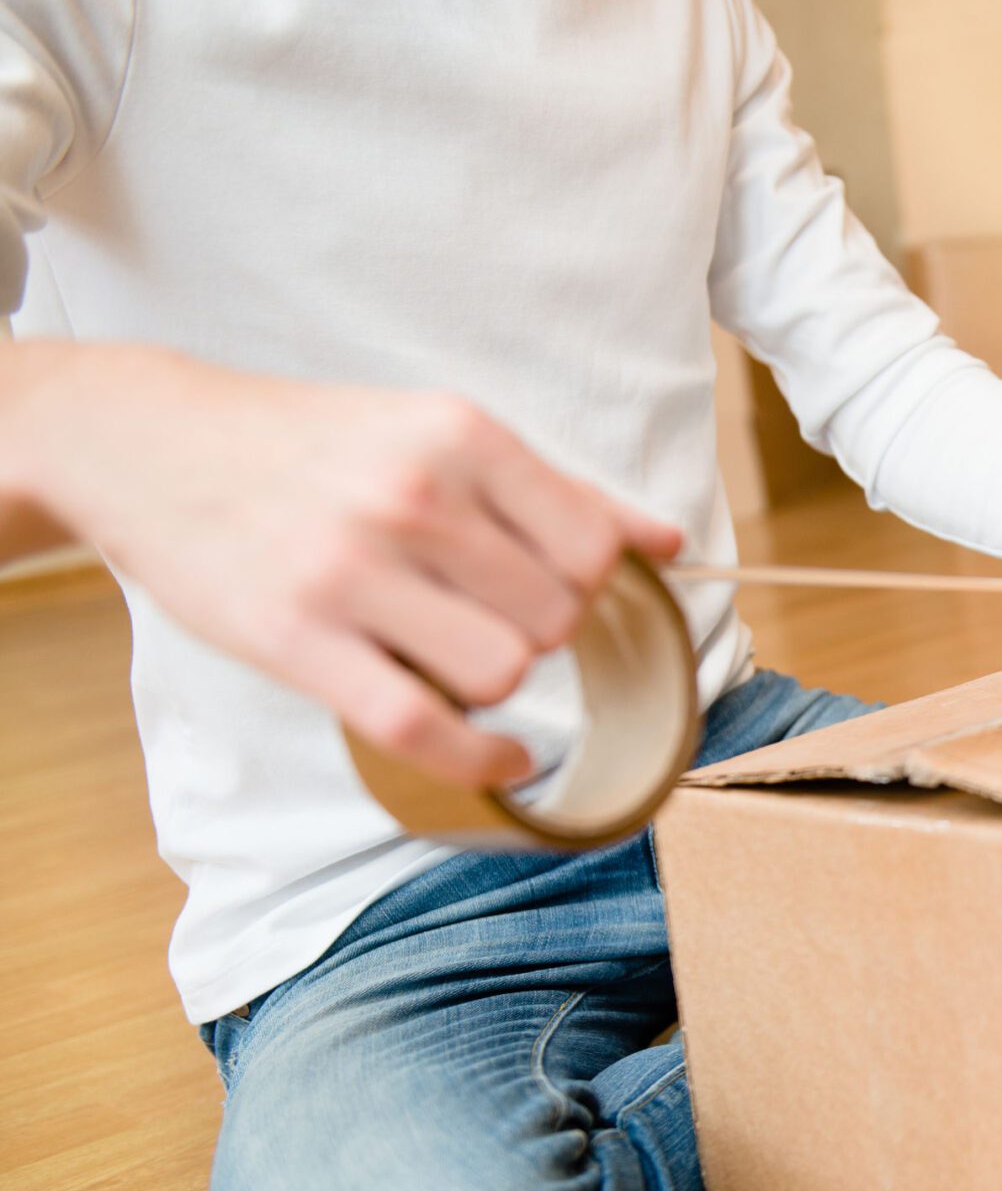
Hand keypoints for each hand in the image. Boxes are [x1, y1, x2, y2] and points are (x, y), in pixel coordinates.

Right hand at [0, 341, 681, 786]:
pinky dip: (483, 760)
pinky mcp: (299, 640)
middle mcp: (412, 497)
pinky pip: (425, 727)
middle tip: (491, 618)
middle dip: (544, 633)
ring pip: (504, 671)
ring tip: (459, 655)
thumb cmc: (313, 445)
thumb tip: (667, 545)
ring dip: (502, 683)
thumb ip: (557, 491)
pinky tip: (502, 757)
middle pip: (556, 617)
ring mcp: (351, 571)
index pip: (593, 546)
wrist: (145, 443)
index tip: (552, 586)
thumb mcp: (436, 430)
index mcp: (459, 435)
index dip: (592, 585)